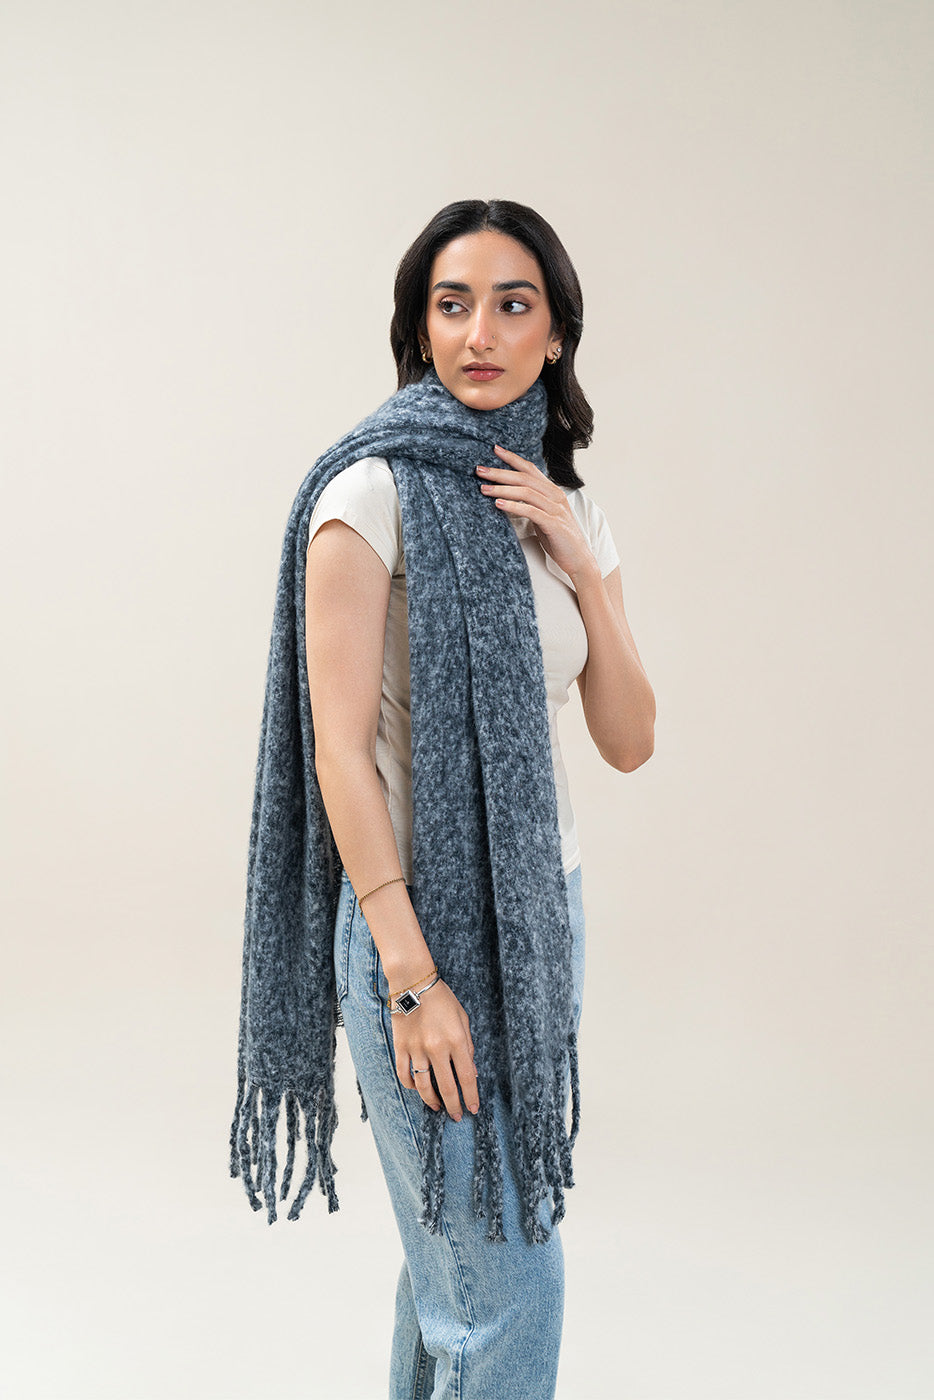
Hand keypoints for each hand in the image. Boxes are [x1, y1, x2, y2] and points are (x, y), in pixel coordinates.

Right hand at [391, 980, 478, 1120]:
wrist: (413, 982)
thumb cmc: (441, 999)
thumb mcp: (462, 1019)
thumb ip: (468, 1046)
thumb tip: (472, 1072)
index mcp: (456, 1040)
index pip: (467, 1077)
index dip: (471, 1096)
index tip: (473, 1108)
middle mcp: (437, 1048)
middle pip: (447, 1087)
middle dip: (454, 1105)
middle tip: (457, 1116)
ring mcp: (417, 1049)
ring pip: (423, 1086)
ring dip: (432, 1101)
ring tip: (438, 1107)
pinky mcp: (401, 1047)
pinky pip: (404, 1074)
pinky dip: (411, 1086)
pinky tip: (418, 1089)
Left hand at [476, 444, 598, 583]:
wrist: (578, 558)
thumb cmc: (558, 537)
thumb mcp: (543, 515)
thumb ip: (531, 503)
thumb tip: (506, 495)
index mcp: (552, 491)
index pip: (530, 469)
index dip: (512, 458)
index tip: (494, 449)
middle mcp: (555, 496)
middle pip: (525, 478)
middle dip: (500, 472)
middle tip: (480, 470)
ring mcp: (556, 509)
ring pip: (526, 492)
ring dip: (502, 488)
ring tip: (483, 489)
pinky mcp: (554, 524)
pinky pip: (531, 511)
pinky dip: (513, 506)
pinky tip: (498, 504)